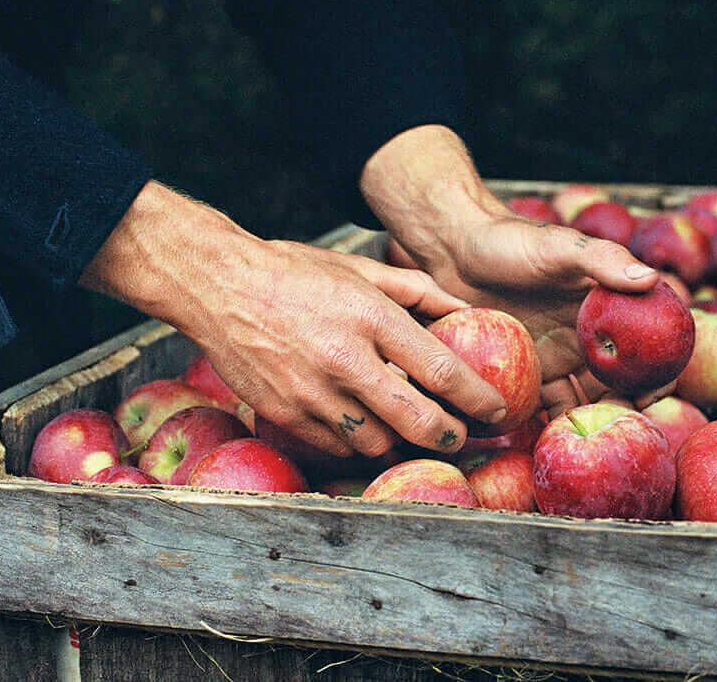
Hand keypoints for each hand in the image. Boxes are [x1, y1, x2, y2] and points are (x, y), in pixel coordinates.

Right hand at [80, 181, 507, 457]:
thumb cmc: (294, 273)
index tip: (499, 410)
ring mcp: (312, 393)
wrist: (217, 286)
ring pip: (378, 442)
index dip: (479, 399)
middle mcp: (345, 360)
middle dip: (452, 436)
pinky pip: (338, 446)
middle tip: (464, 436)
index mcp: (370, 318)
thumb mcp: (361, 268)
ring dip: (403, 442)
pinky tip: (367, 426)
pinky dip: (359, 442)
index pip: (442, 372)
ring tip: (416, 432)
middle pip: (418, 422)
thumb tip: (466, 310)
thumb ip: (418, 291)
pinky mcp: (285, 414)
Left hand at [361, 126, 662, 419]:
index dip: (661, 372)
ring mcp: (560, 356)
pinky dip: (550, 424)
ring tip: (582, 444)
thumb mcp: (557, 246)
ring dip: (589, 422)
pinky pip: (545, 404)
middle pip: (623, 381)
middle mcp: (591, 334)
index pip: (651, 342)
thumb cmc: (509, 240)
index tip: (652, 398)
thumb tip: (650, 278)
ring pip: (585, 399)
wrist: (453, 250)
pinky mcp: (529, 371)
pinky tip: (548, 439)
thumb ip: (601, 259)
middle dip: (626, 410)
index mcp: (610, 305)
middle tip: (616, 436)